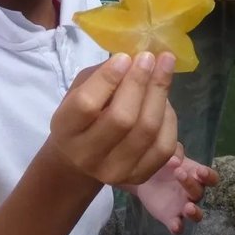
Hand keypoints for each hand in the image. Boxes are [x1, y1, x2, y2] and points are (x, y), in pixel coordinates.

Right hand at [49, 52, 177, 186]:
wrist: (81, 159)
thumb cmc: (82, 116)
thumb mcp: (80, 90)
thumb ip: (102, 75)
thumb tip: (135, 59)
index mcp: (66, 129)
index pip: (87, 104)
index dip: (109, 78)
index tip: (125, 57)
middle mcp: (88, 156)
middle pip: (122, 118)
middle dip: (140, 82)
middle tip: (150, 57)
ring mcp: (115, 171)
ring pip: (147, 131)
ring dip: (159, 94)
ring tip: (163, 69)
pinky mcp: (139, 177)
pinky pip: (164, 146)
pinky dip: (169, 118)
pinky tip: (165, 100)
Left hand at [133, 145, 219, 234]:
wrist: (144, 179)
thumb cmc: (164, 164)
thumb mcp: (169, 153)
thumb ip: (176, 152)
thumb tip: (176, 161)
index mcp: (196, 176)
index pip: (211, 178)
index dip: (209, 176)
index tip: (200, 171)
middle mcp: (193, 193)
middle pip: (199, 192)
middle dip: (190, 184)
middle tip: (178, 173)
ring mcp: (183, 207)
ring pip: (196, 215)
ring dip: (195, 212)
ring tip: (187, 208)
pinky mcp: (171, 218)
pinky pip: (178, 227)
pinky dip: (178, 227)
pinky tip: (175, 224)